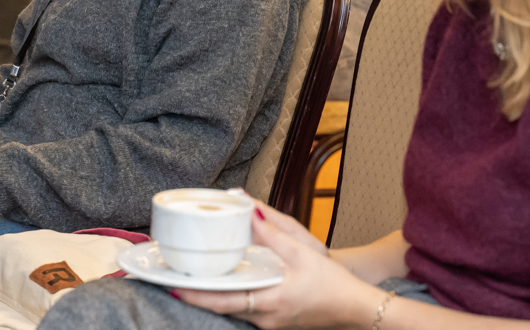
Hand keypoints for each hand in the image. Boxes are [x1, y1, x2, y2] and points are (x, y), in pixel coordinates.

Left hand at [175, 204, 374, 328]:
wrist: (356, 308)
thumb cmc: (332, 283)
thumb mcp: (301, 252)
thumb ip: (271, 232)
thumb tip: (248, 210)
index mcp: (269, 303)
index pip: (222, 302)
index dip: (195, 295)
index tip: (173, 285)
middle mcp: (265, 318)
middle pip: (222, 307)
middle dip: (197, 294)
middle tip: (174, 278)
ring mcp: (269, 323)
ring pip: (233, 309)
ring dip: (213, 295)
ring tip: (193, 277)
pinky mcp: (274, 321)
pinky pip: (246, 309)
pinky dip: (232, 296)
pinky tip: (225, 282)